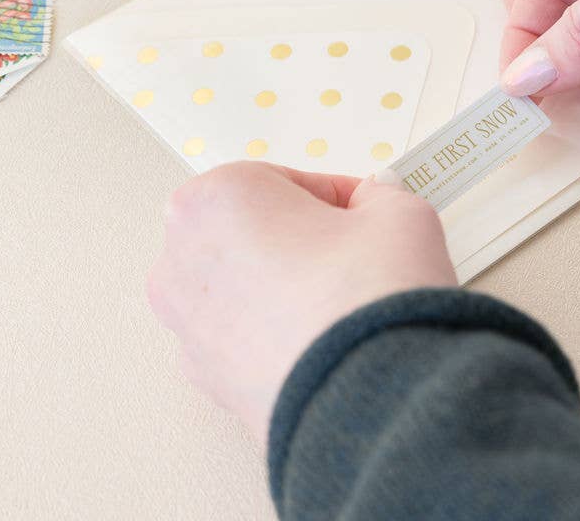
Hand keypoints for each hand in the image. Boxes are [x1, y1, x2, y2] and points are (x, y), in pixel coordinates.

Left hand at [146, 163, 455, 442]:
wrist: (370, 398)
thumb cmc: (369, 294)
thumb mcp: (397, 213)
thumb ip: (378, 197)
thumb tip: (372, 204)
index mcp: (215, 198)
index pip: (283, 181)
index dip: (333, 197)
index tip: (361, 212)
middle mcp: (182, 259)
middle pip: (251, 231)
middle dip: (299, 239)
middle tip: (353, 253)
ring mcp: (187, 326)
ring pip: (243, 286)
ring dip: (285, 286)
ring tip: (341, 302)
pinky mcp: (206, 381)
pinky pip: (243, 338)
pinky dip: (276, 335)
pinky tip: (322, 340)